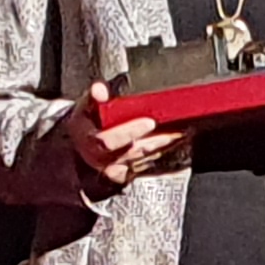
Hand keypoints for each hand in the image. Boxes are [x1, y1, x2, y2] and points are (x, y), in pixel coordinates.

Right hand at [60, 86, 183, 188]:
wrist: (81, 147)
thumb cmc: (86, 124)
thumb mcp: (84, 108)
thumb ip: (93, 98)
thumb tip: (99, 89)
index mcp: (90, 142)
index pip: (109, 141)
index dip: (130, 131)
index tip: (149, 122)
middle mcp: (102, 160)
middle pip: (134, 151)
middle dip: (158, 139)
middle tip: (179, 128)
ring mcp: (115, 169)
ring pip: (144, 158)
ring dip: (165, 146)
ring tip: (183, 132)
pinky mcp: (127, 175)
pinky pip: (148, 164)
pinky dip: (163, 152)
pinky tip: (175, 142)